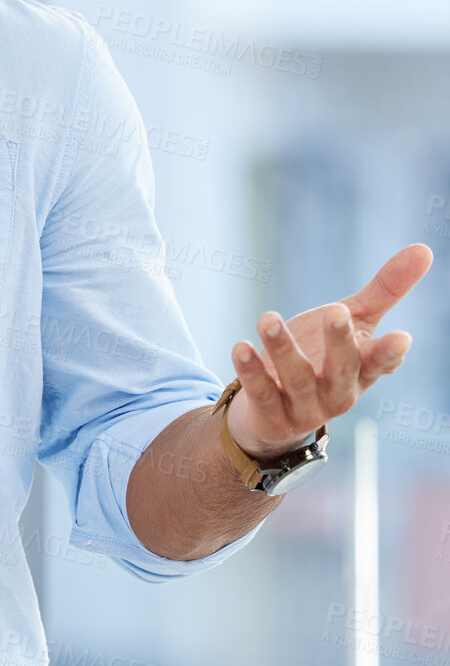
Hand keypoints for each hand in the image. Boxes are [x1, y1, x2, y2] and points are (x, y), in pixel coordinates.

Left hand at [225, 243, 432, 459]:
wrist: (273, 410)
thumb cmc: (321, 356)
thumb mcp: (352, 321)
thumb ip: (385, 290)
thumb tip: (425, 249)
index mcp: (362, 369)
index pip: (379, 361)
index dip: (389, 352)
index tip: (402, 338)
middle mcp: (338, 392)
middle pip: (342, 370)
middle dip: (340, 342)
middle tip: (336, 312)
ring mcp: (305, 408)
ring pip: (298, 379)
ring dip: (283, 349)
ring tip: (267, 318)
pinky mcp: (271, 416)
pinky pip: (262, 393)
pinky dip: (251, 371)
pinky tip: (240, 346)